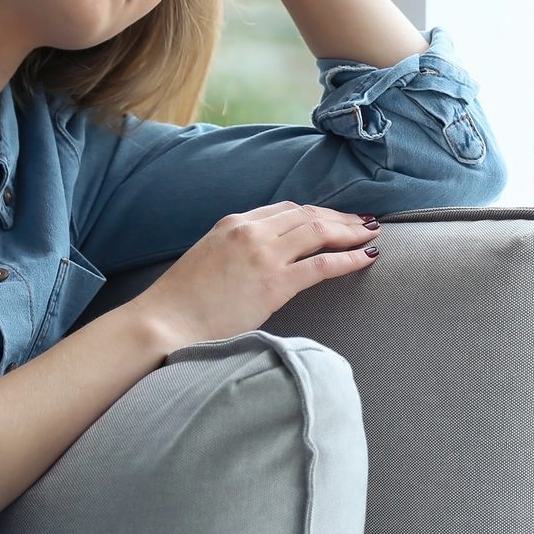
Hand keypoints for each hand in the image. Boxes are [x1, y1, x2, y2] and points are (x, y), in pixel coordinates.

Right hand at [127, 201, 378, 350]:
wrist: (164, 323)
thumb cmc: (179, 302)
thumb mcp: (206, 259)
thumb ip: (233, 250)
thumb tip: (257, 260)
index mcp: (233, 223)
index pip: (285, 209)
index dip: (314, 213)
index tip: (332, 218)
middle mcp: (251, 231)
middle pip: (307, 215)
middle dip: (339, 218)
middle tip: (362, 222)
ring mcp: (264, 255)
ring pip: (319, 232)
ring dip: (350, 232)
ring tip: (370, 235)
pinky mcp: (275, 284)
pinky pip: (322, 264)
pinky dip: (349, 258)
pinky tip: (367, 257)